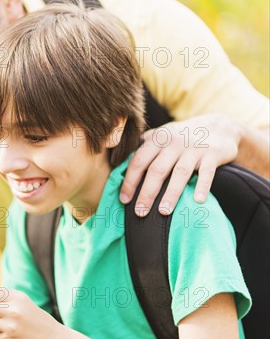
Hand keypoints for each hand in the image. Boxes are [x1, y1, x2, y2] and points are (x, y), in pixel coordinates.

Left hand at [120, 114, 240, 215]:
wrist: (218, 126)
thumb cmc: (181, 137)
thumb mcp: (160, 136)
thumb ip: (143, 148)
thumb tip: (119, 168)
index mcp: (157, 139)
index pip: (138, 161)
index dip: (130, 181)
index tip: (124, 199)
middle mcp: (173, 142)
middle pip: (157, 170)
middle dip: (146, 193)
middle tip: (140, 212)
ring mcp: (193, 148)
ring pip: (180, 173)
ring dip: (171, 194)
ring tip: (163, 212)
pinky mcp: (213, 154)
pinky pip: (207, 172)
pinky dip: (202, 186)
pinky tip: (197, 200)